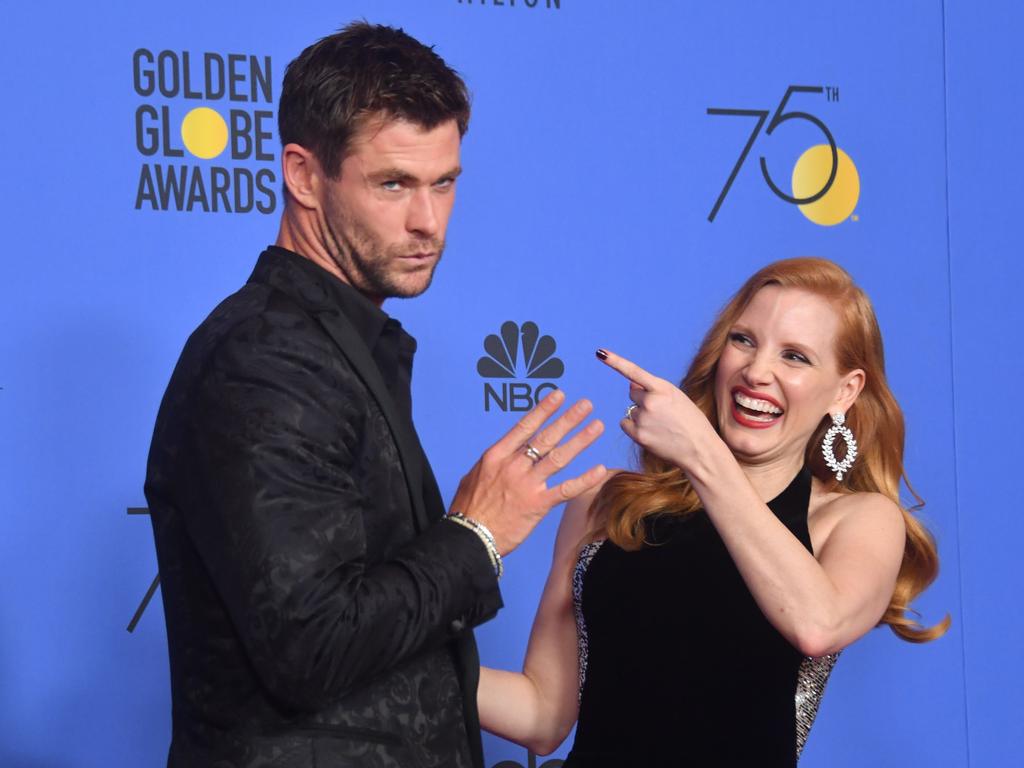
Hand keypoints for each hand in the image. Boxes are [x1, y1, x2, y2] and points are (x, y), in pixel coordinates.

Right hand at [450, 389, 605, 556]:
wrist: (468, 538)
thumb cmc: (467, 510)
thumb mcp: (473, 477)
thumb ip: (493, 465)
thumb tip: (503, 457)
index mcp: (497, 456)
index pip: (525, 426)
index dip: (544, 410)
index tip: (559, 396)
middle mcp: (513, 466)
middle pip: (546, 437)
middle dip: (568, 419)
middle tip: (586, 405)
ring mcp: (526, 485)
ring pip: (558, 457)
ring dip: (580, 440)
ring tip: (597, 426)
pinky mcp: (537, 505)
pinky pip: (565, 490)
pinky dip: (584, 480)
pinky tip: (600, 470)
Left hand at [597, 348, 716, 469]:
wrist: (700, 449)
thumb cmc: (691, 422)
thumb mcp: (677, 398)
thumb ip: (654, 389)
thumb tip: (630, 386)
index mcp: (663, 388)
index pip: (634, 372)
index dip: (615, 361)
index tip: (601, 353)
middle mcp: (651, 401)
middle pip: (633, 394)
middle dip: (642, 400)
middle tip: (662, 413)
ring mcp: (643, 418)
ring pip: (631, 411)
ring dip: (641, 416)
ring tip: (662, 426)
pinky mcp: (638, 435)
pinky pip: (625, 424)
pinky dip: (634, 428)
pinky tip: (652, 433)